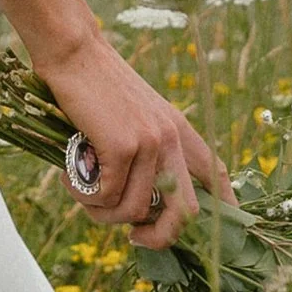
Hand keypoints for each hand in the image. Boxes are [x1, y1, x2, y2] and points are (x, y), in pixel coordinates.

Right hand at [36, 36, 230, 248]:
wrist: (73, 53)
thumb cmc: (95, 87)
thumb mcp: (134, 116)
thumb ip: (145, 152)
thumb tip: (139, 205)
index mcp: (180, 130)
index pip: (216, 175)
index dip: (223, 209)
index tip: (213, 236)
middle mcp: (172, 138)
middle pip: (187, 212)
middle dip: (161, 237)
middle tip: (135, 238)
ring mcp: (150, 143)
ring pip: (135, 211)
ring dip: (104, 214)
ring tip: (82, 194)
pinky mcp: (122, 146)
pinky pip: (107, 196)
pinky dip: (84, 195)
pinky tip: (68, 177)